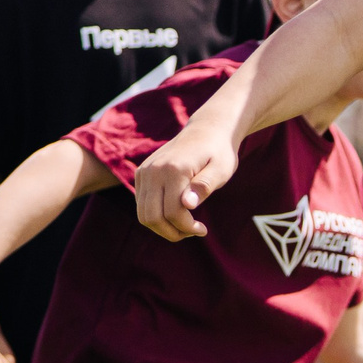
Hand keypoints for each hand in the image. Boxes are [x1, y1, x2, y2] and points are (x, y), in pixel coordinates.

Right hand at [134, 125, 239, 240]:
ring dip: (163, 227)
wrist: (206, 130)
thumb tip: (187, 204)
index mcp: (174, 169)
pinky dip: (156, 216)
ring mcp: (144, 171)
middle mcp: (154, 170)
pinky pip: (142, 205)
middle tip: (193, 231)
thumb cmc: (218, 152)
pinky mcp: (141, 173)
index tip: (202, 229)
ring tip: (185, 225)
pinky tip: (176, 213)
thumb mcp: (221, 170)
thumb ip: (204, 186)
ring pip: (143, 215)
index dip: (187, 227)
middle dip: (173, 232)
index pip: (172, 212)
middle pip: (152, 217)